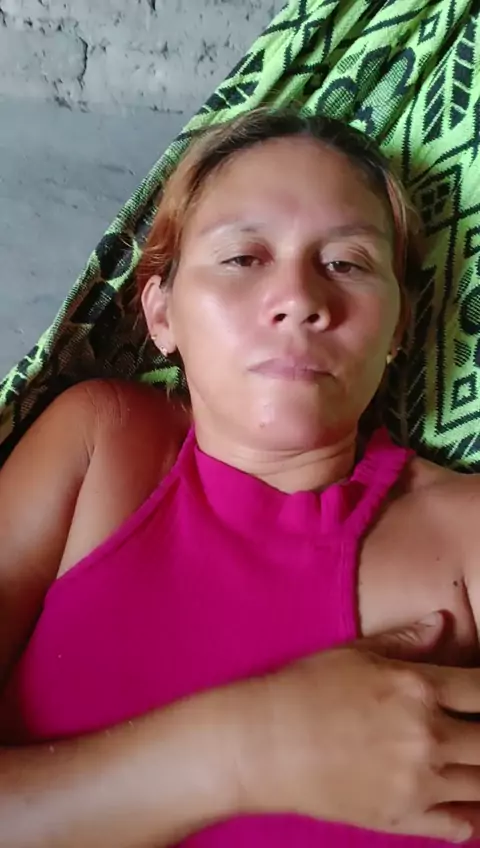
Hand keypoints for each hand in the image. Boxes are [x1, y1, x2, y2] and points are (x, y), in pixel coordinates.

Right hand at [236, 613, 479, 842]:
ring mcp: (417, 781)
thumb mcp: (355, 653)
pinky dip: (469, 815)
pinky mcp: (402, 817)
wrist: (264, 744)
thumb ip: (406, 640)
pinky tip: (461, 799)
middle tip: (472, 728)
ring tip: (467, 758)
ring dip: (479, 769)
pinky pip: (461, 825)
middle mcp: (426, 735)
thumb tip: (444, 620)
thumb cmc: (305, 689)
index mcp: (417, 687)